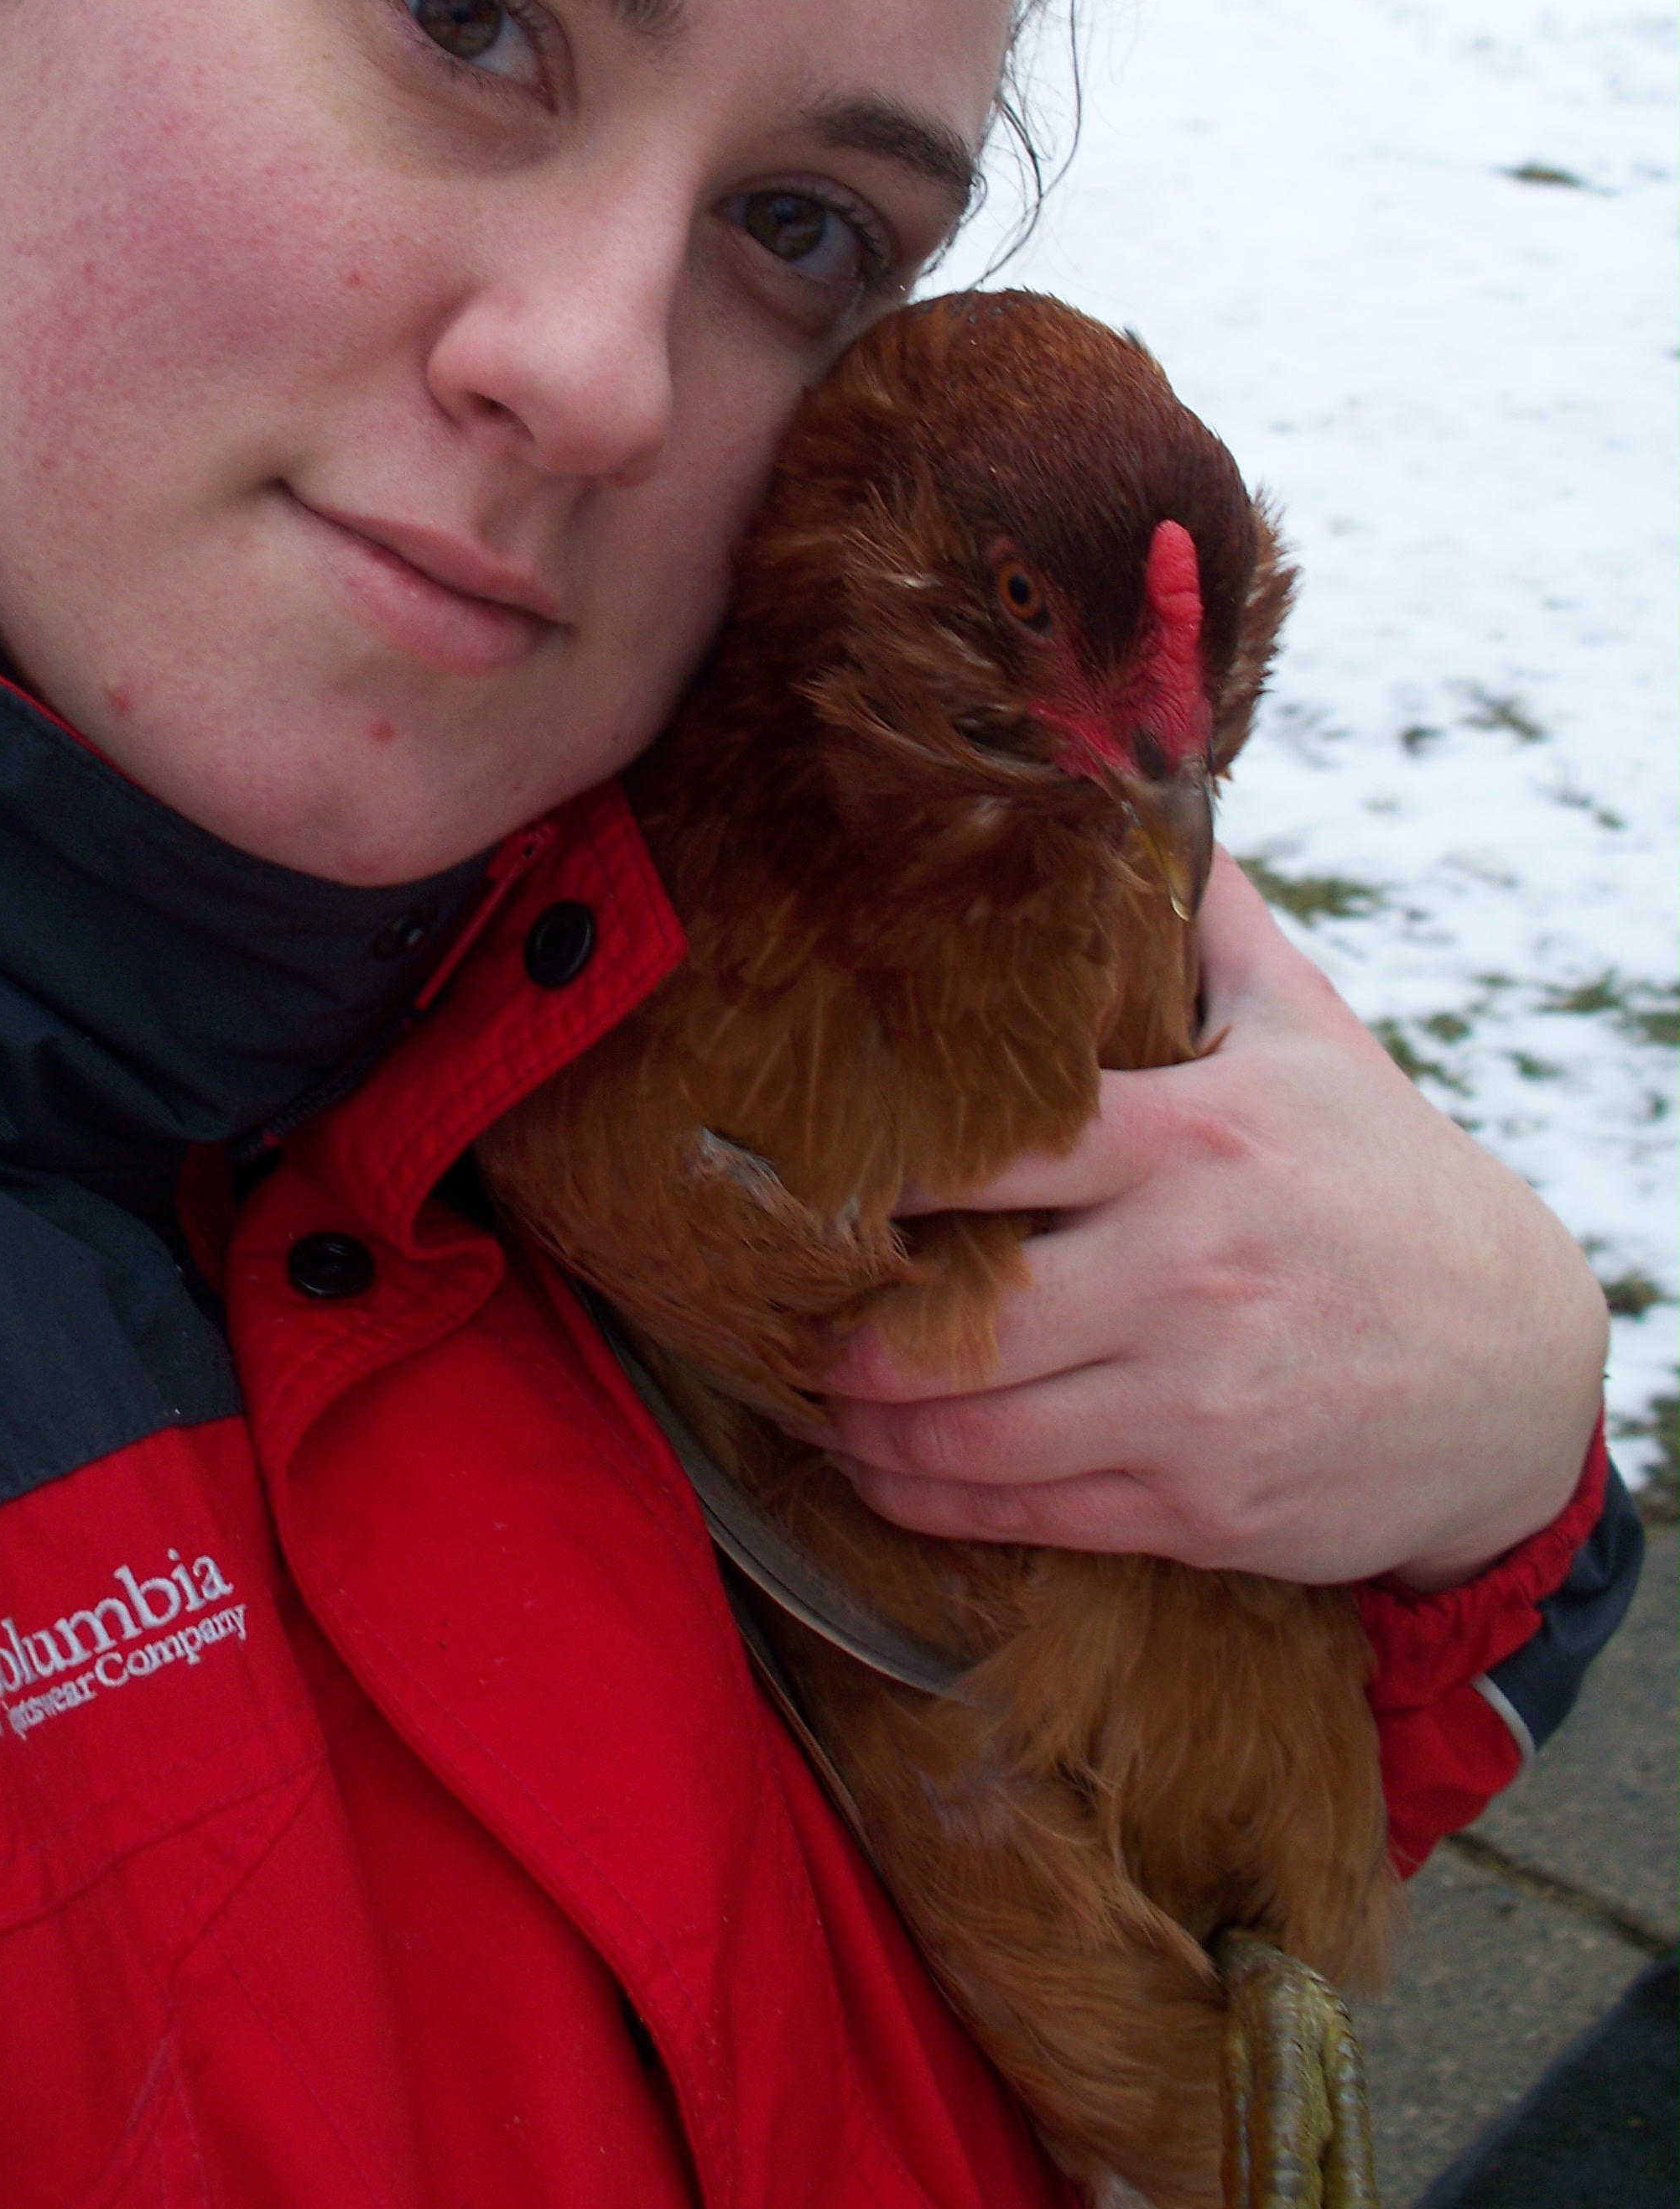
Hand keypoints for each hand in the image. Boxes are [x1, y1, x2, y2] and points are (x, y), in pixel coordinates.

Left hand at [813, 852, 1609, 1588]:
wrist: (1516, 1370)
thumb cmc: (1385, 1182)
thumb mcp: (1313, 1035)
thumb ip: (1214, 920)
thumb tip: (1143, 775)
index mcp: (1193, 1140)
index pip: (991, 1151)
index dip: (872, 1169)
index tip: (793, 1163)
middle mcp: (1185, 1270)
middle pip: (959, 1318)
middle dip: (844, 1328)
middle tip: (773, 1302)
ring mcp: (1192, 1398)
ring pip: (973, 1432)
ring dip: (864, 1426)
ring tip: (809, 1392)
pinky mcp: (1203, 1504)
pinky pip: (1026, 1513)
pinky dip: (929, 1496)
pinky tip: (877, 1469)